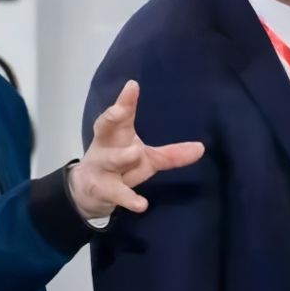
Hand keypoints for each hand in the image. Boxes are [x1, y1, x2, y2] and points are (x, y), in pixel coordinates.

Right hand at [70, 81, 204, 220]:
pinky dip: (129, 199)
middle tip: (121, 111)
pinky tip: (141, 205)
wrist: (88, 192)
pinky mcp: (103, 191)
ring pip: (111, 160)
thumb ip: (171, 154)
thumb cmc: (120, 166)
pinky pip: (117, 194)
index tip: (132, 85)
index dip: (125, 101)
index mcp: (115, 135)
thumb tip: (201, 148)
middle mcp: (105, 148)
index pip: (119, 115)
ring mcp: (102, 169)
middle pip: (104, 129)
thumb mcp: (147, 160)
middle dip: (111, 118)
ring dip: (122, 156)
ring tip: (135, 153)